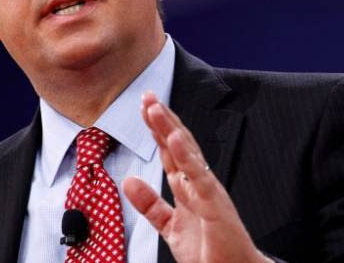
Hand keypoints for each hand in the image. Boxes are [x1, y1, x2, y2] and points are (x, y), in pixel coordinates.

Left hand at [122, 92, 270, 262]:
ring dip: (170, 128)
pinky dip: (187, 156)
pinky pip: (199, 176)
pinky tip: (176, 137)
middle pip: (178, 145)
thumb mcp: (170, 226)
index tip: (144, 107)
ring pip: (186, 153)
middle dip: (162, 120)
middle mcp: (199, 184)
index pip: (170, 152)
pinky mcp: (215, 204)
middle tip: (147, 95)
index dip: (157, 130)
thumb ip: (151, 204)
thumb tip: (128, 181)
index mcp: (188, 188)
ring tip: (156, 107)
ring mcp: (208, 191)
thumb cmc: (210, 252)